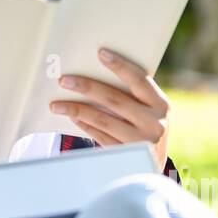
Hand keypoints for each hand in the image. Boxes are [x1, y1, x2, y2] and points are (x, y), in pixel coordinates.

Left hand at [49, 47, 169, 170]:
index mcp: (161, 104)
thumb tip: (93, 72)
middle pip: (114, 99)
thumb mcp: (149, 110)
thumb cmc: (146, 126)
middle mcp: (154, 123)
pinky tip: (72, 117)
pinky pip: (99, 136)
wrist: (152, 164)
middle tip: (64, 80)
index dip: (120, 66)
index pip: (140, 80)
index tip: (100, 53)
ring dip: (76, 109)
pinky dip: (84, 125)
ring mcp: (139, 141)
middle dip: (87, 87)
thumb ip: (131, 94)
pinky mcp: (124, 155)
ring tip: (56, 103)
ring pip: (102, 119)